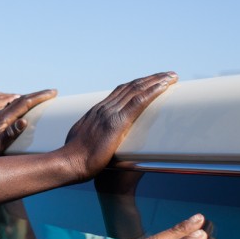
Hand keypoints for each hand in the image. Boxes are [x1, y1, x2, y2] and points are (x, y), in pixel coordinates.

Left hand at [0, 89, 58, 157]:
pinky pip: (3, 104)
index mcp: (1, 117)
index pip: (24, 102)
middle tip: (51, 92)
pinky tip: (14, 105)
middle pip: (19, 98)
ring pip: (10, 99)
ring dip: (25, 97)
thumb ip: (10, 134)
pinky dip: (13, 101)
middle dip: (36, 95)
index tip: (54, 92)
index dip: (39, 97)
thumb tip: (24, 122)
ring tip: (36, 97)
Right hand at [60, 72, 176, 181]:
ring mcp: (109, 113)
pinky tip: (165, 86)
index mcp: (96, 112)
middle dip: (150, 79)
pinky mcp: (116, 122)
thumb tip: (97, 141)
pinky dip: (153, 91)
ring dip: (156, 81)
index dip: (136, 85)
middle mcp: (103, 108)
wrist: (68, 163)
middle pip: (130, 87)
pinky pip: (138, 101)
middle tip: (166, 75)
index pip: (119, 92)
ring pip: (136, 89)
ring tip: (171, 76)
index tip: (149, 81)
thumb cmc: (75, 160)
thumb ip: (93, 137)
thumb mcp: (83, 143)